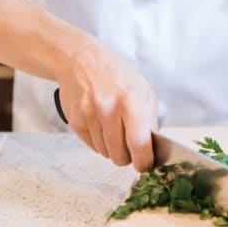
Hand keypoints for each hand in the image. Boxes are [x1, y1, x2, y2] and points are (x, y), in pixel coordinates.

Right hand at [55, 44, 157, 171]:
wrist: (82, 61)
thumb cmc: (117, 76)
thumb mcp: (143, 91)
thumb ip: (150, 120)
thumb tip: (153, 149)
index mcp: (131, 101)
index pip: (139, 144)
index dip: (144, 161)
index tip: (145, 165)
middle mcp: (109, 109)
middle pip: (120, 155)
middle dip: (128, 157)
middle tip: (130, 149)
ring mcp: (89, 115)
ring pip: (105, 153)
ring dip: (113, 149)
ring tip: (115, 130)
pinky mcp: (75, 120)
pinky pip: (92, 146)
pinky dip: (100, 143)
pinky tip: (102, 127)